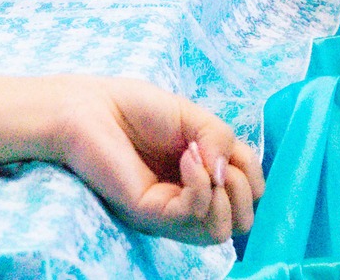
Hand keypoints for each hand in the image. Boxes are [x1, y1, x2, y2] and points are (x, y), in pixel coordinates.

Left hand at [46, 76, 263, 243]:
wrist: (90, 107)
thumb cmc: (136, 109)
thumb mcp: (194, 117)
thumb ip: (221, 140)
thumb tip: (229, 174)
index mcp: (201, 180)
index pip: (247, 197)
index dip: (249, 172)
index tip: (225, 145)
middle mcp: (187, 202)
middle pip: (241, 222)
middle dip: (242, 187)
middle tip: (217, 157)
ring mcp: (170, 212)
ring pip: (222, 231)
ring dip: (225, 191)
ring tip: (199, 158)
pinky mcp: (151, 214)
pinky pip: (194, 215)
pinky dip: (202, 185)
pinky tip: (187, 159)